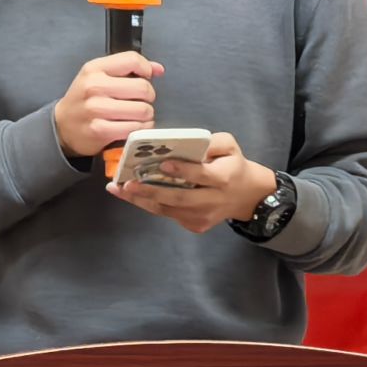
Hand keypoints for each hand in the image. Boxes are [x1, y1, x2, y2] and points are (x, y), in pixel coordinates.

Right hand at [52, 52, 164, 158]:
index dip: (146, 69)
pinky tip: (134, 126)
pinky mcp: (100, 130)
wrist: (62, 126)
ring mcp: (96, 109)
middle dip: (148, 96)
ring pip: (143, 110)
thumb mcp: (99, 76)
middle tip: (140, 100)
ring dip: (146, 115)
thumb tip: (158, 69)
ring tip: (137, 115)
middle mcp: (94, 86)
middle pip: (143, 87)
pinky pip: (135, 128)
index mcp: (94, 69)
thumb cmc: (84, 99)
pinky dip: (140, 129)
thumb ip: (128, 68)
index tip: (144, 77)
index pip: (132, 60)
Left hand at [107, 132, 277, 233]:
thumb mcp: (230, 146)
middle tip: (127, 184)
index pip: (201, 176)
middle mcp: (212, 202)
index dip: (182, 171)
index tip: (163, 163)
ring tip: (118, 189)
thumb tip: (188, 141)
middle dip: (150, 191)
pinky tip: (132, 195)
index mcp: (223, 179)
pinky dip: (149, 204)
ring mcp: (202, 217)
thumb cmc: (234, 165)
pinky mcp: (195, 225)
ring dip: (141, 200)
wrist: (247, 197)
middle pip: (179, 198)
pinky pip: (169, 214)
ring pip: (168, 210)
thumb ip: (212, 142)